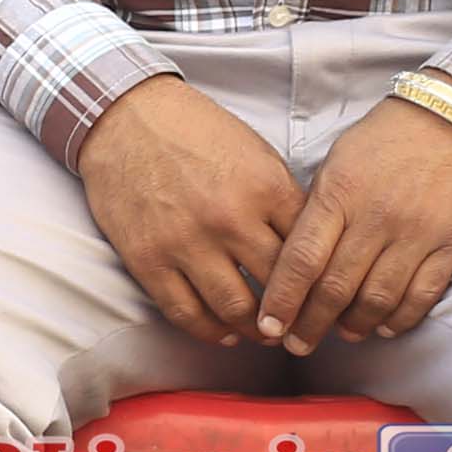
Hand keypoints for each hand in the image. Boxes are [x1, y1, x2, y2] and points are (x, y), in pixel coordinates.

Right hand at [74, 73, 305, 345]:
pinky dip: (210, 331)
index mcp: (266, 188)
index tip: (325, 298)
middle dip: (295, 313)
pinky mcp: (149, 260)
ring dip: (255, 330)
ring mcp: (187, 243)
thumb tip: (309, 247)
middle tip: (300, 325)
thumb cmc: (196, 132)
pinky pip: (185, 312)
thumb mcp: (256, 153)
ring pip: (235, 309)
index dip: (321, 281)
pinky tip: (224, 332)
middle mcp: (230, 219)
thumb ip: (283, 200)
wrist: (127, 118)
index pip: (309, 251)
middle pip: (278, 286)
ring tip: (265, 334)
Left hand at [255, 97, 451, 350]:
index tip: (268, 326)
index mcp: (340, 193)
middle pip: (335, 287)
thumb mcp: (338, 161)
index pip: (302, 259)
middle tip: (297, 344)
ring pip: (378, 298)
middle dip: (310, 324)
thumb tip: (293, 260)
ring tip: (341, 334)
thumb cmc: (387, 139)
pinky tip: (384, 326)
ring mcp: (417, 232)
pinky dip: (400, 318)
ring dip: (354, 326)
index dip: (282, 300)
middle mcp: (376, 216)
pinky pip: (422, 295)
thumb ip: (317, 209)